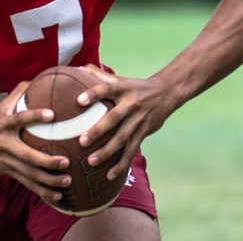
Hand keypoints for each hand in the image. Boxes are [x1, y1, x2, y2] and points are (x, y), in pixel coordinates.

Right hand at [0, 81, 71, 203]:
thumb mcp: (0, 107)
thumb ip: (18, 94)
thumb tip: (37, 79)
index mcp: (4, 125)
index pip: (19, 119)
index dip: (35, 116)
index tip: (52, 115)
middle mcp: (5, 145)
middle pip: (27, 156)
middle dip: (46, 161)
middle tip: (65, 161)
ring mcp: (7, 162)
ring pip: (29, 174)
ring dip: (49, 181)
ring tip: (67, 181)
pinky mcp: (9, 173)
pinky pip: (28, 185)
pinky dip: (43, 192)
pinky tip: (59, 198)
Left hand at [75, 65, 171, 180]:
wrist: (166, 92)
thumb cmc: (135, 86)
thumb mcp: (120, 78)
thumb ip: (98, 75)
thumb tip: (76, 68)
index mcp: (122, 89)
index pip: (106, 89)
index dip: (93, 94)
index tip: (79, 101)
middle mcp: (130, 104)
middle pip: (113, 118)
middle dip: (97, 130)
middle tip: (81, 141)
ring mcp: (138, 120)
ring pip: (122, 138)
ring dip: (107, 151)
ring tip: (91, 162)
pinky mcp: (143, 132)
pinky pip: (131, 150)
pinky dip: (121, 164)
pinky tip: (109, 175)